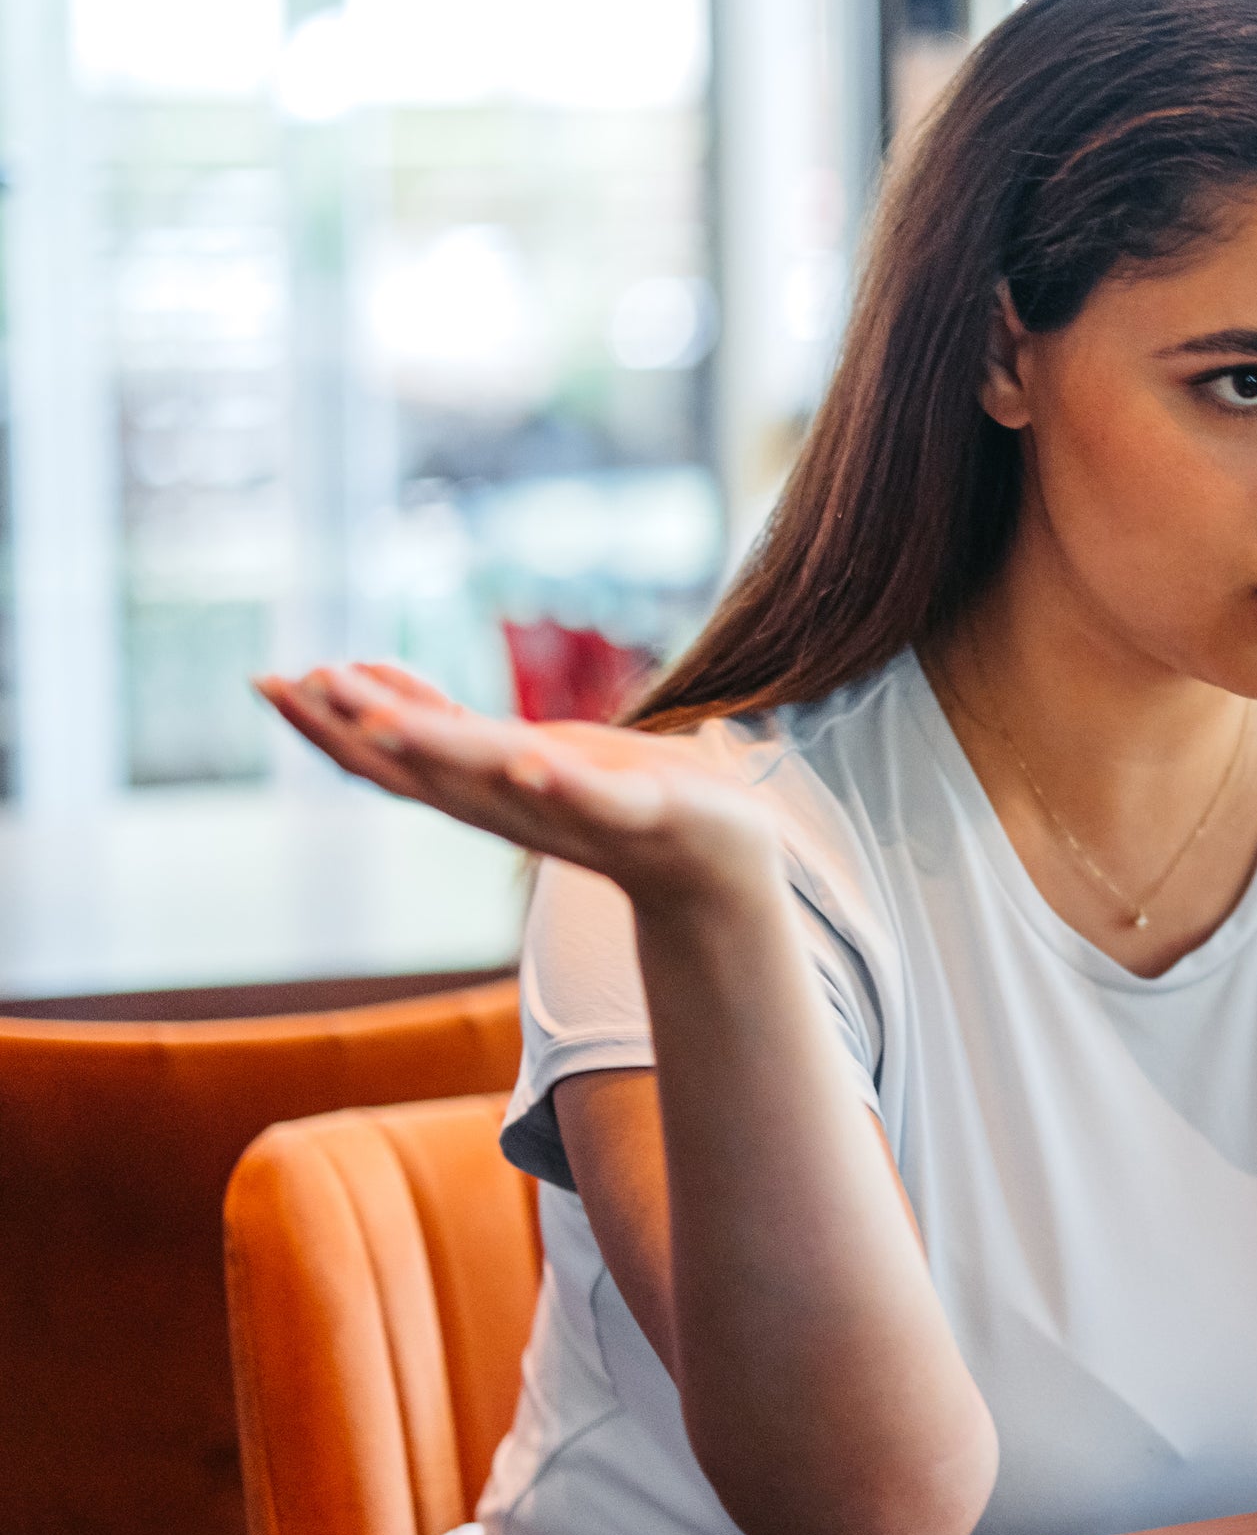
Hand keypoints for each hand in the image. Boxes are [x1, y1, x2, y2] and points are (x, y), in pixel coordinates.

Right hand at [256, 662, 780, 906]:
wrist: (711, 858)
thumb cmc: (610, 795)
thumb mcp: (510, 750)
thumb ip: (439, 720)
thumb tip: (356, 675)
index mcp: (479, 789)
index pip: (385, 759)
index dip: (323, 725)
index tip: (266, 681)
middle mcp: (511, 808)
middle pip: (419, 772)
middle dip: (354, 731)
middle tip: (295, 687)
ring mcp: (573, 814)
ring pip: (492, 784)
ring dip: (437, 752)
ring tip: (380, 719)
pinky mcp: (643, 814)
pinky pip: (595, 802)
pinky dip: (561, 786)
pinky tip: (531, 762)